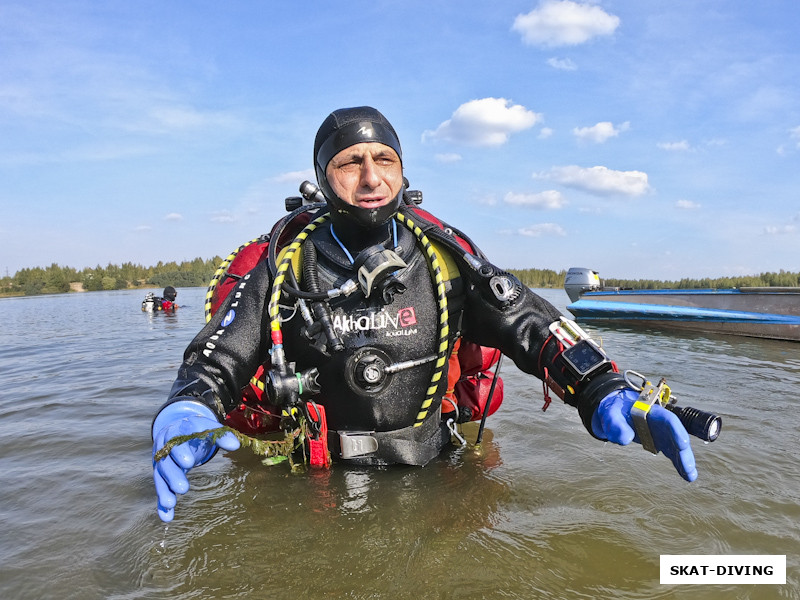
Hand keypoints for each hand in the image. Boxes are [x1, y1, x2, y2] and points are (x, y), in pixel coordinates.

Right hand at [152, 401, 239, 521]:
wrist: (179, 428)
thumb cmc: (198, 430)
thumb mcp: (209, 428)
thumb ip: (222, 435)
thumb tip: (235, 445)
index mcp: (177, 432)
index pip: (177, 441)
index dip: (181, 452)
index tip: (189, 463)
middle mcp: (165, 447)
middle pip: (166, 462)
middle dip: (174, 475)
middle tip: (183, 488)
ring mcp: (161, 462)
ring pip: (160, 476)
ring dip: (164, 491)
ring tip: (170, 504)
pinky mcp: (161, 474)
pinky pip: (160, 488)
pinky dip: (162, 502)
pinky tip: (167, 517)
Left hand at [591, 388, 696, 481]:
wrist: (614, 411)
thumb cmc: (614, 409)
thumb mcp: (611, 414)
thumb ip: (616, 424)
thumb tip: (625, 439)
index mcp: (651, 411)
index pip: (668, 420)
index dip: (677, 431)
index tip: (683, 443)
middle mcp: (660, 422)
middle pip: (676, 436)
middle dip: (683, 451)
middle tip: (688, 466)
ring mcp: (661, 432)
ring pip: (676, 447)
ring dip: (684, 461)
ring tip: (690, 476)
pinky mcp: (659, 442)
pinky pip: (671, 453)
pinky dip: (678, 463)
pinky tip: (685, 475)